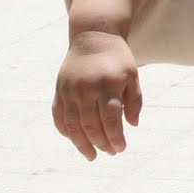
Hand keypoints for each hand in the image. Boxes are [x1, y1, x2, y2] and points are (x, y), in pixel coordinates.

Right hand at [53, 33, 142, 160]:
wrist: (93, 37)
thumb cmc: (117, 59)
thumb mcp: (132, 76)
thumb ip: (134, 101)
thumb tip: (131, 126)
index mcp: (108, 84)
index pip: (110, 118)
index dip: (115, 137)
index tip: (121, 148)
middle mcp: (86, 88)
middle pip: (91, 124)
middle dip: (101, 143)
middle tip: (110, 153)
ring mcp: (70, 90)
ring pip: (73, 124)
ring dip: (81, 143)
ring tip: (91, 155)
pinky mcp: (60, 90)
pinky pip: (59, 116)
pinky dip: (66, 130)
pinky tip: (75, 140)